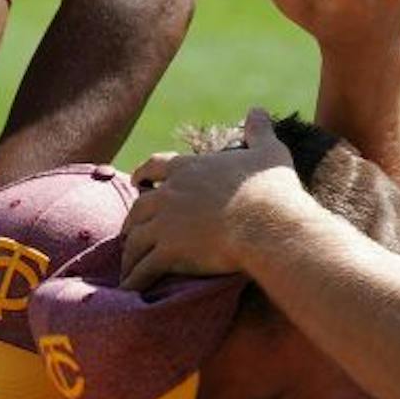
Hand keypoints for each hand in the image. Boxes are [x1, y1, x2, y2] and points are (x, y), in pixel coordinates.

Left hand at [121, 109, 305, 287]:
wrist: (268, 224)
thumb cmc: (271, 190)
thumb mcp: (267, 152)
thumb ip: (259, 130)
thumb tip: (258, 109)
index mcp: (188, 169)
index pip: (155, 166)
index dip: (143, 174)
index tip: (135, 181)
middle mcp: (170, 194)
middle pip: (138, 207)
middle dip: (131, 221)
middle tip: (128, 233)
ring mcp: (166, 223)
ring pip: (136, 239)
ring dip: (130, 254)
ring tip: (128, 267)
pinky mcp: (169, 251)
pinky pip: (144, 268)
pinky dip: (134, 279)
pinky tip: (130, 289)